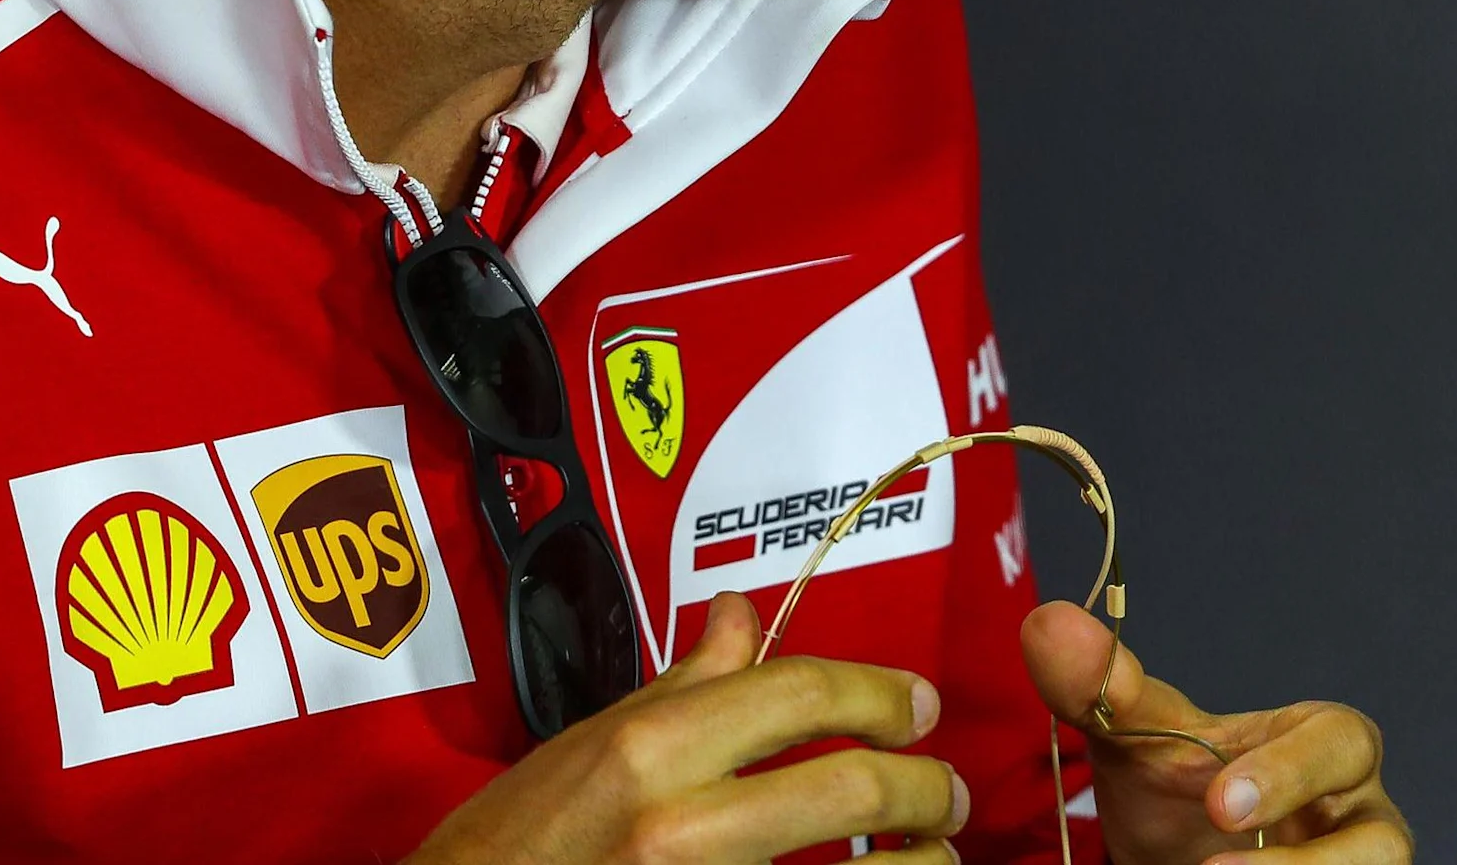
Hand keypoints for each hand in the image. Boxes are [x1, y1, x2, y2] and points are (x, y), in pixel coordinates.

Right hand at [409, 593, 969, 863]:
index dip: (881, 694)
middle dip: (921, 788)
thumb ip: (684, 685)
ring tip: (933, 860)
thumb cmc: (512, 845)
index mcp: (650, 749)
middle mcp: (678, 824)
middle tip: (944, 793)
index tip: (917, 706)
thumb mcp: (591, 743)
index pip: (800, 693)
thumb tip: (743, 616)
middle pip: (848, 788)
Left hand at [1020, 601, 1411, 864]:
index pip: (1340, 742)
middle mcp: (1355, 814)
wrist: (1174, 858)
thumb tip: (1049, 624)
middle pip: (1381, 839)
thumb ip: (1102, 689)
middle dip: (1311, 863)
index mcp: (1322, 745)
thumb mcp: (1137, 740)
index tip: (1220, 802)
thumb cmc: (1178, 789)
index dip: (1291, 772)